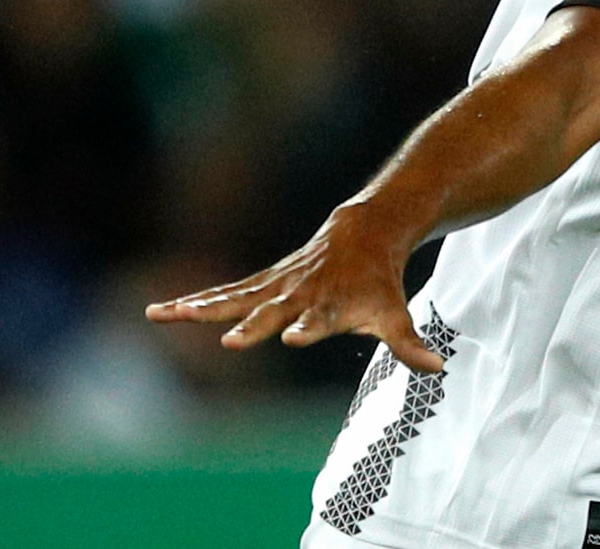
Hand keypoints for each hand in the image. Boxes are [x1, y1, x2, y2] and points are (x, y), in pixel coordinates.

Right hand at [144, 205, 444, 372]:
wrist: (366, 230)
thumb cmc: (379, 282)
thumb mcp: (395, 313)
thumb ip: (409, 344)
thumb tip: (438, 368)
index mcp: (331, 305)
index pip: (320, 320)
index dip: (309, 329)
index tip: (295, 337)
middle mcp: (300, 294)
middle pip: (275, 310)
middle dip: (255, 325)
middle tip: (232, 342)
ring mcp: (277, 285)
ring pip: (235, 297)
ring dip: (199, 308)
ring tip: (160, 315)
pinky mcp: (263, 281)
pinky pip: (225, 292)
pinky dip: (194, 301)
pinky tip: (161, 311)